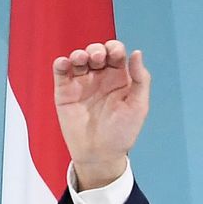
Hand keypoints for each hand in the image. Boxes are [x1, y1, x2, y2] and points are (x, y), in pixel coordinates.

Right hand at [53, 40, 150, 190]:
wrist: (100, 155)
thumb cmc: (122, 133)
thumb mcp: (138, 106)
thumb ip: (140, 79)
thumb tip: (137, 53)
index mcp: (119, 78)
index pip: (116, 54)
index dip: (114, 48)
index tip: (114, 55)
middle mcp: (100, 77)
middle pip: (96, 52)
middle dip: (96, 49)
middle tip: (98, 58)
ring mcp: (82, 83)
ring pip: (78, 58)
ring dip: (79, 54)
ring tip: (81, 60)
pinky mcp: (65, 92)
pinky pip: (61, 72)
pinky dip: (61, 64)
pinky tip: (65, 63)